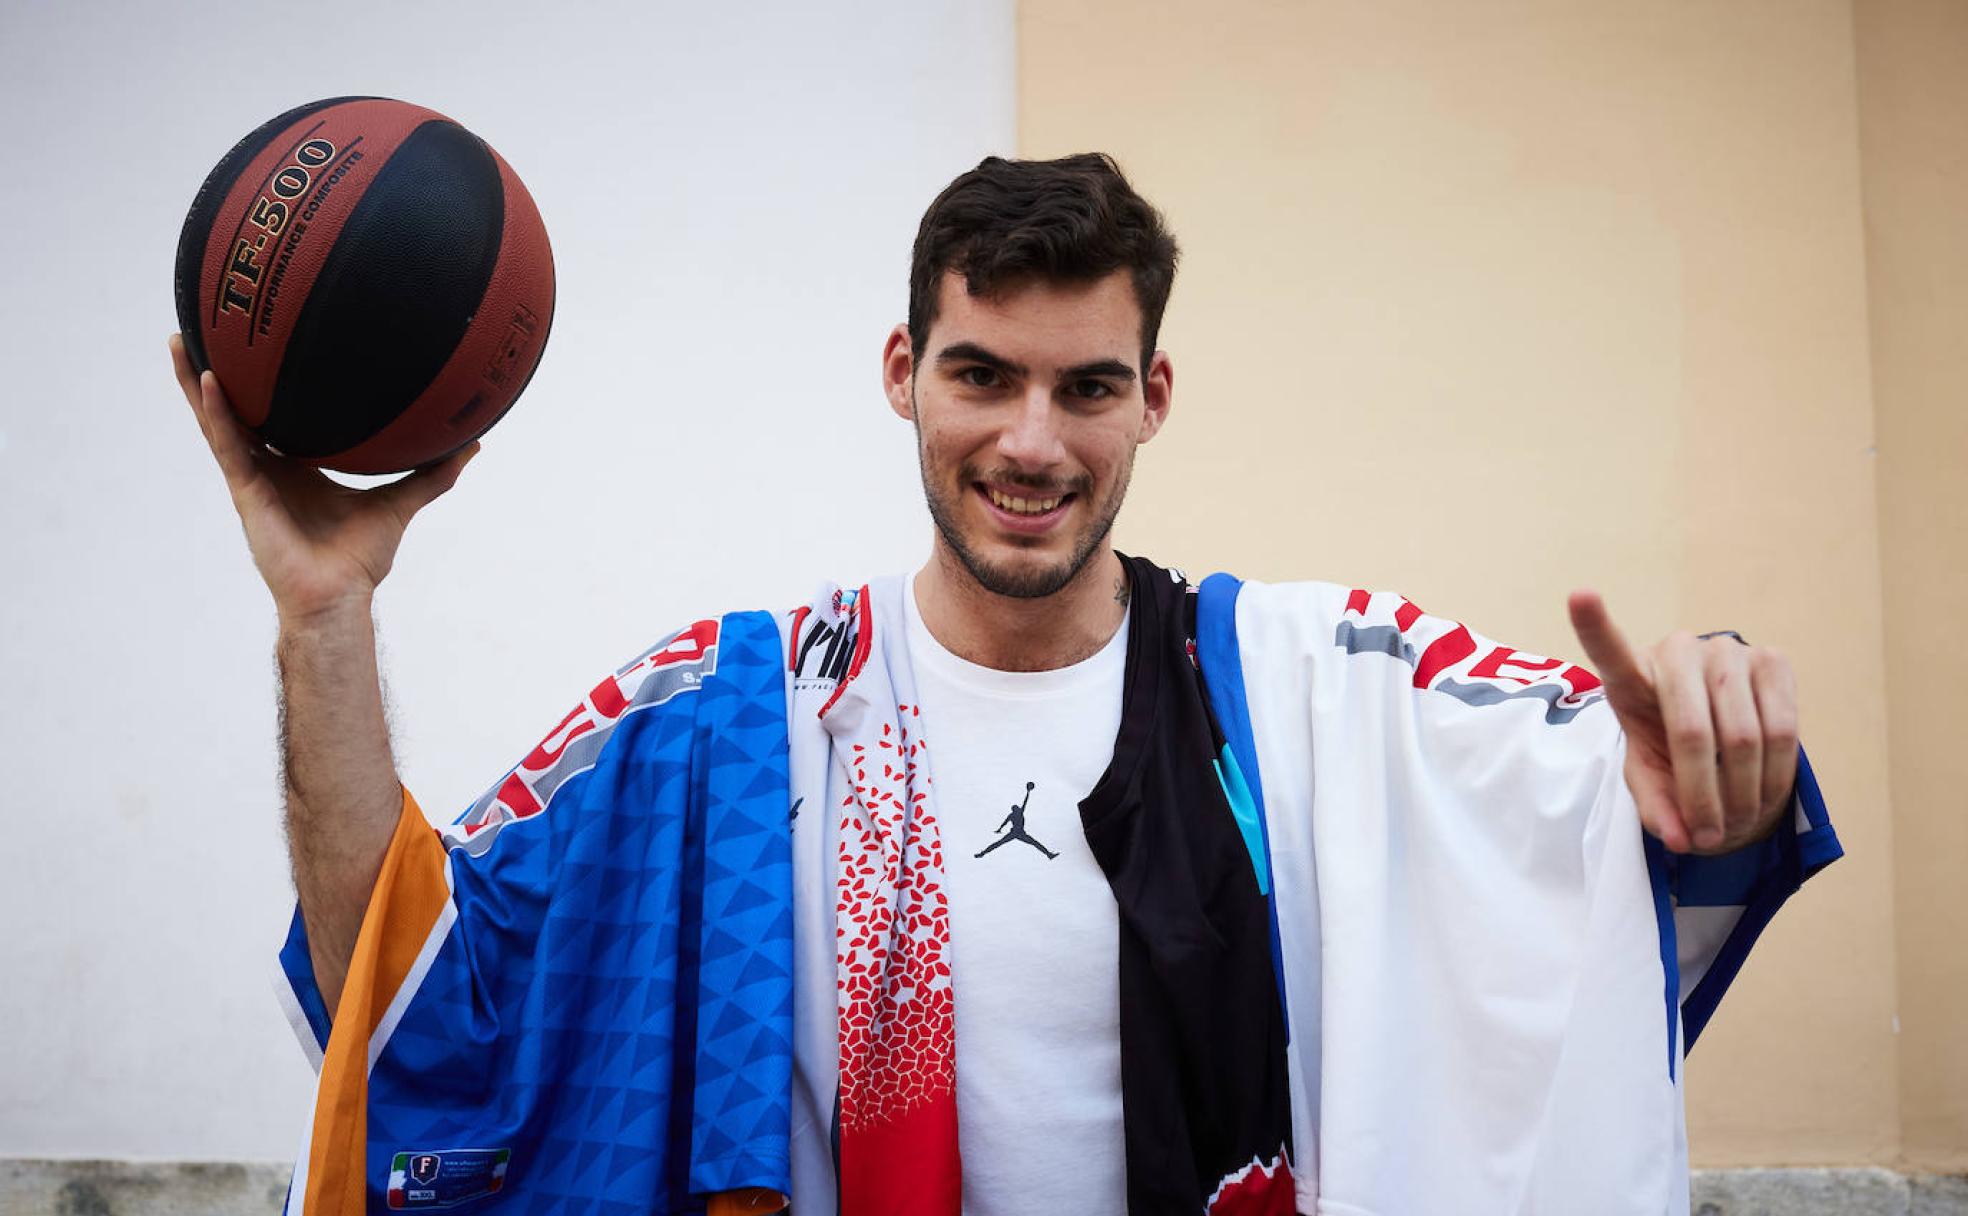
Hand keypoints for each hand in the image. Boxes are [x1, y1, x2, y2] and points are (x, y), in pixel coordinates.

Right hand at [170, 334, 476, 624]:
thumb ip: (432, 475)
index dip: (262, 386)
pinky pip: (228, 446)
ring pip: (216, 421)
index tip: (260, 346)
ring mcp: (252, 479)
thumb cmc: (359, 560)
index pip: (274, 417)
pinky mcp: (246, 492)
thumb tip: (472, 445)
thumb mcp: (400, 503)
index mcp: (296, 467)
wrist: (339, 596)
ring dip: (194, 382)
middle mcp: (269, 468)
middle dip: (214, 372)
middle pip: (235, 410)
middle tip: (202, 326)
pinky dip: (217, 413)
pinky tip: (208, 380)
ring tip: (180, 339)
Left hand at [1567, 590, 1798, 854]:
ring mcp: (1727, 650)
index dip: (1594, 625)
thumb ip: (1656, 806)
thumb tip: (1678, 839)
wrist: (1720, 734)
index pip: (1609, 651)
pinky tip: (1764, 795)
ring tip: (1735, 825)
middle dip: (1703, 796)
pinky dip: (1775, 776)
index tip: (1579, 596)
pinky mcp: (1773, 660)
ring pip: (1744, 739)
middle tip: (1708, 839)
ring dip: (1743, 796)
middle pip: (1691, 733)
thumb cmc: (1669, 753)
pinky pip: (1783, 730)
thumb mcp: (1650, 780)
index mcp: (1631, 675)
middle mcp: (1677, 651)